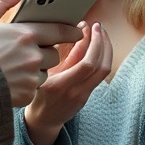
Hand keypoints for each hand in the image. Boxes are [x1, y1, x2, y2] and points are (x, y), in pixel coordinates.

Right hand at [0, 0, 83, 106]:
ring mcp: (31, 77)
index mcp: (25, 34)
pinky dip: (26, 85)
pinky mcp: (26, 95)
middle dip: (46, 52)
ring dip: (36, 69)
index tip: (77, 30)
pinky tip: (9, 81)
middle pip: (53, 54)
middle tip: (30, 50)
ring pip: (44, 72)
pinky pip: (33, 88)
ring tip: (14, 67)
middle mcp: (33, 56)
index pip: (58, 30)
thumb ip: (4, 1)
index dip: (70, 31)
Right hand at [24, 22, 111, 144]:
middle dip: (101, 42)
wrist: (43, 119)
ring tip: (101, 34)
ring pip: (104, 70)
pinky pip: (101, 75)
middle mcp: (74, 91)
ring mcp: (83, 95)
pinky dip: (102, 58)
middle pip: (98, 65)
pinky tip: (98, 47)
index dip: (89, 40)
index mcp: (59, 84)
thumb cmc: (38, 93)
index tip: (86, 25)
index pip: (84, 62)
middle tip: (98, 26)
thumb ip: (60, 55)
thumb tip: (76, 32)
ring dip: (106, 49)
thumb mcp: (42, 72)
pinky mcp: (88, 96)